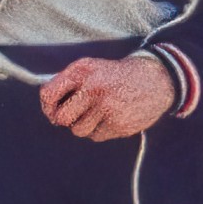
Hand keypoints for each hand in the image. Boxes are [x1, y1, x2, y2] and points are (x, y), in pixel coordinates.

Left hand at [40, 52, 179, 141]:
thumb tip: (48, 106)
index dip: (47, 106)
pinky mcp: (119, 125)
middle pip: (61, 118)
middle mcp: (93, 90)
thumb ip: (67, 81)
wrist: (155, 80)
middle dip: (64, 119)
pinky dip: (99, 130)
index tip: (53, 109)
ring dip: (83, 125)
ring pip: (78, 131)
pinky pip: (96, 136)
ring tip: (96, 114)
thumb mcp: (90, 67)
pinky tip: (109, 118)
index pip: (48, 94)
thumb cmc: (116, 75)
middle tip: (74, 115)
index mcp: (82, 72)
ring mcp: (108, 109)